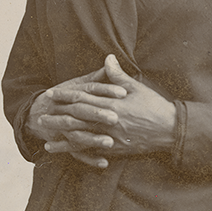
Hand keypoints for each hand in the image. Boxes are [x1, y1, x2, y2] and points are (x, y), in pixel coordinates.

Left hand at [29, 57, 175, 168]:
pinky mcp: (115, 149)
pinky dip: (76, 152)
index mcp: (113, 104)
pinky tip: (65, 152)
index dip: (65, 96)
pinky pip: (92, 151)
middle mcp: (109, 121)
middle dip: (58, 117)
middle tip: (41, 115)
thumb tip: (107, 58)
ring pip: (81, 137)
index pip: (83, 98)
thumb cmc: (154, 106)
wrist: (171, 130)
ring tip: (45, 136)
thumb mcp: (137, 87)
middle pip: (77, 119)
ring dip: (62, 137)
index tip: (51, 94)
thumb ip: (118, 75)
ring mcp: (111, 137)